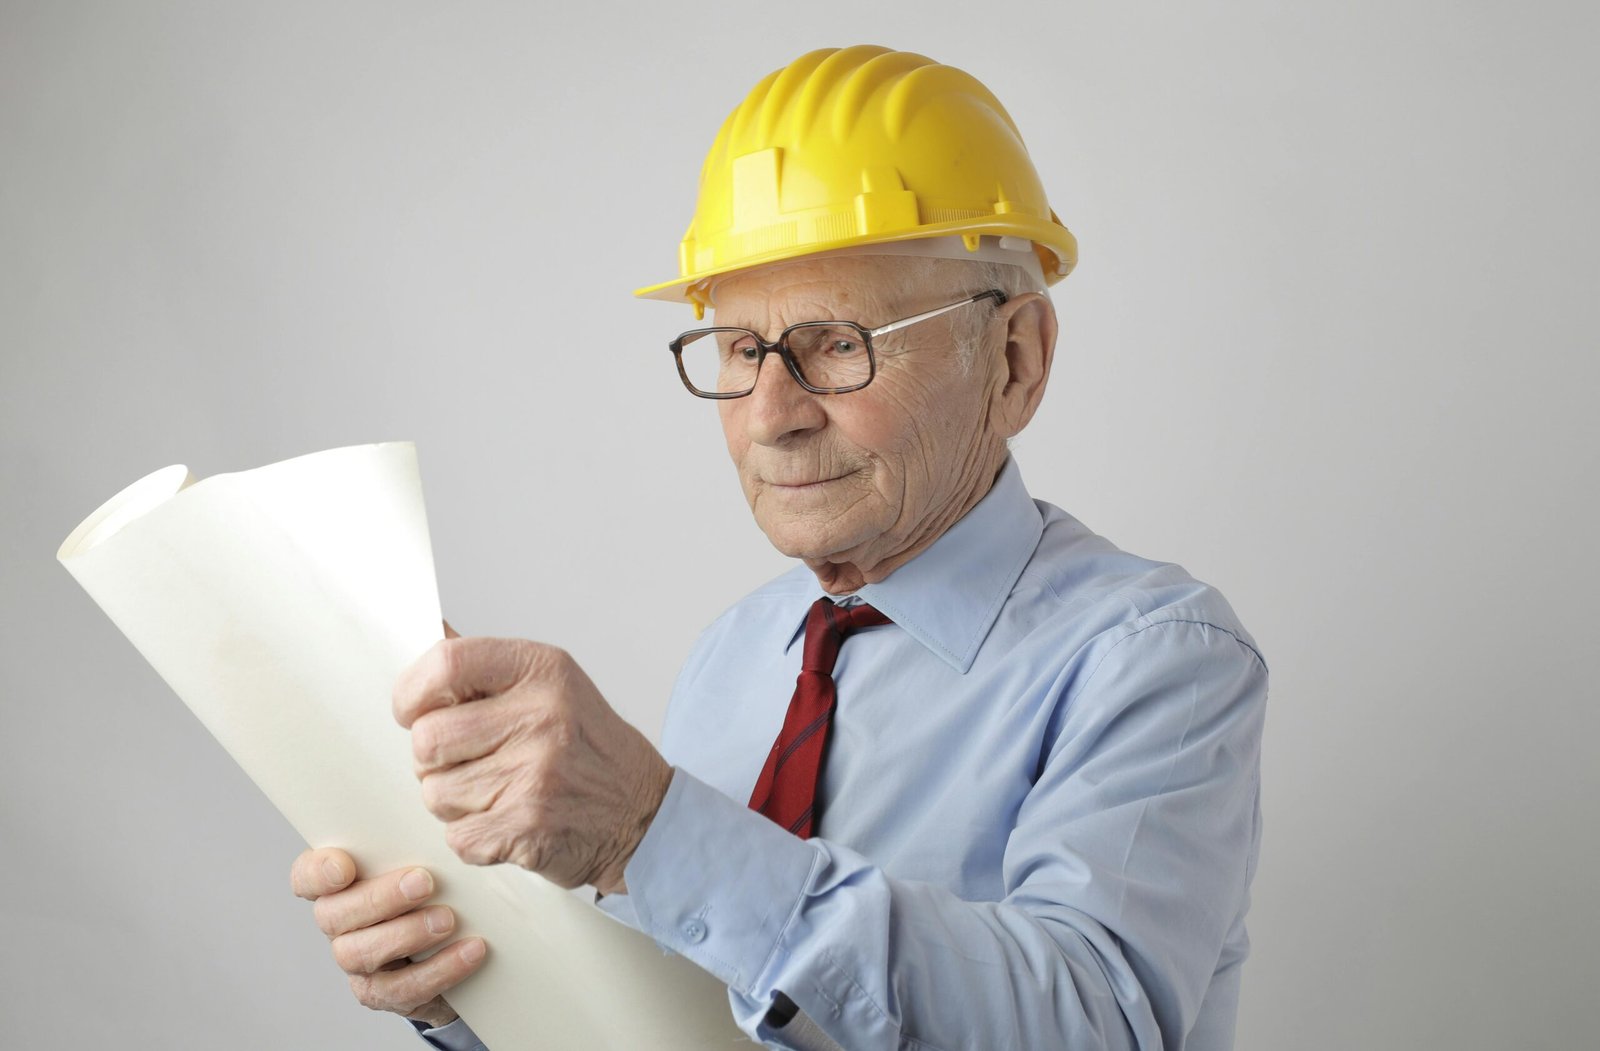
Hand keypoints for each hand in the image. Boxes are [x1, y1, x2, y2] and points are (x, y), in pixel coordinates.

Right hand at [290, 846, 486, 1028]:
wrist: (461, 941)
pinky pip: (402, 988)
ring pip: (360, 954)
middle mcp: (340, 924)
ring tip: (448, 920)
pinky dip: (439, 970)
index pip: (306, 877)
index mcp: (340, 885)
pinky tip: (470, 951)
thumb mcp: (426, 852)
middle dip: (379, 899)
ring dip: (406, 935)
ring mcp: (358, 961)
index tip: (345, 865)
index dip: (317, 873)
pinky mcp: (385, 993)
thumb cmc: (439, 884)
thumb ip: (414, 830)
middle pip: (333, 916)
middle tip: (423, 882)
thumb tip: (428, 796)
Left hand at [393, 636, 673, 893]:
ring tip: (498, 792)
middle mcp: (542, 716)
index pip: (446, 663)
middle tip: (469, 761)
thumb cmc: (590, 749)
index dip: (412, 692)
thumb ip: (489, 667)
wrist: (643, 814)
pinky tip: (507, 821)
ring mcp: (535, 774)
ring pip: (435, 791)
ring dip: (455, 800)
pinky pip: (456, 834)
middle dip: (433, 758)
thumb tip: (432, 629)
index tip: (412, 710)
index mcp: (544, 670)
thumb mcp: (553, 685)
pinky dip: (473, 835)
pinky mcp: (526, 827)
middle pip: (428, 737)